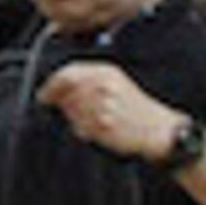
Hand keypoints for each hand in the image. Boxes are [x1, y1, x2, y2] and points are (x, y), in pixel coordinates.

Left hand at [36, 61, 182, 162]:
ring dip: (75, 119)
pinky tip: (97, 132)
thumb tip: (55, 89)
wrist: (161, 131)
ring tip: (93, 123)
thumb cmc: (138, 109)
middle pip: (66, 94)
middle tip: (69, 113)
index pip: (68, 74)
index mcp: (107, 72)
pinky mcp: (103, 125)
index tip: (44, 96)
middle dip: (62, 104)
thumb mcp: (117, 83)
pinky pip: (80, 128)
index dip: (51, 86)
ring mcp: (103, 105)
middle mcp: (103, 86)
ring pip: (71, 112)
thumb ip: (88, 80)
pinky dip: (83, 131)